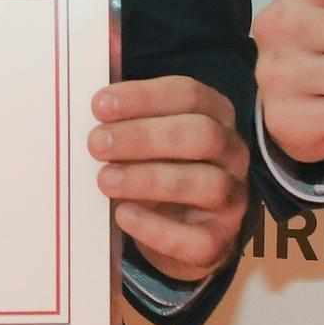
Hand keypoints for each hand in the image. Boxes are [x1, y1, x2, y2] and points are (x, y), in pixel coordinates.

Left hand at [93, 75, 250, 280]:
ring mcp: (232, 199)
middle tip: (96, 143)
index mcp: (216, 117)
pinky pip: (198, 239)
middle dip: (144, 136)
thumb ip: (124, 114)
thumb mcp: (145, 138)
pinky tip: (124, 216)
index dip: (144, 97)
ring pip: (205, 183)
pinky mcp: (220, 241)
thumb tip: (91, 83)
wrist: (178, 236)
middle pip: (201, 135)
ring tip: (104, 179)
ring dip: (148, 179)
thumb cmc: (155, 169)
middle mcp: (232, 154)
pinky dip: (157, 228)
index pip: (191, 95)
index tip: (99, 104)